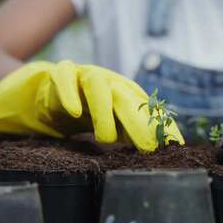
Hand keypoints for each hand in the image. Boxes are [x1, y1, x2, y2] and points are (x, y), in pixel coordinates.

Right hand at [0, 61, 184, 151]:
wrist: (48, 93)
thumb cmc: (86, 112)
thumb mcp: (112, 124)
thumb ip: (134, 132)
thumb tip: (166, 149)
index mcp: (125, 93)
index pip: (148, 109)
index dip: (161, 126)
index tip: (174, 147)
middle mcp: (109, 81)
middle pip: (127, 97)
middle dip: (140, 122)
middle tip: (148, 148)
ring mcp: (84, 75)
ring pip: (97, 85)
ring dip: (104, 111)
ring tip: (106, 138)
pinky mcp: (59, 73)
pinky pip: (63, 77)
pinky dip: (68, 92)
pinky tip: (73, 112)